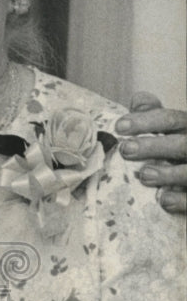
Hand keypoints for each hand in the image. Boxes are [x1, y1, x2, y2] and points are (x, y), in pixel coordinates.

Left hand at [116, 93, 186, 212]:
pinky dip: (181, 200)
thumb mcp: (169, 131)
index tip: (119, 126)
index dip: (146, 121)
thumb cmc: (176, 152)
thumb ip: (154, 115)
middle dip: (153, 146)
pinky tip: (164, 201)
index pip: (170, 119)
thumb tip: (137, 99)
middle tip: (126, 150)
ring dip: (168, 173)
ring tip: (144, 175)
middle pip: (181, 144)